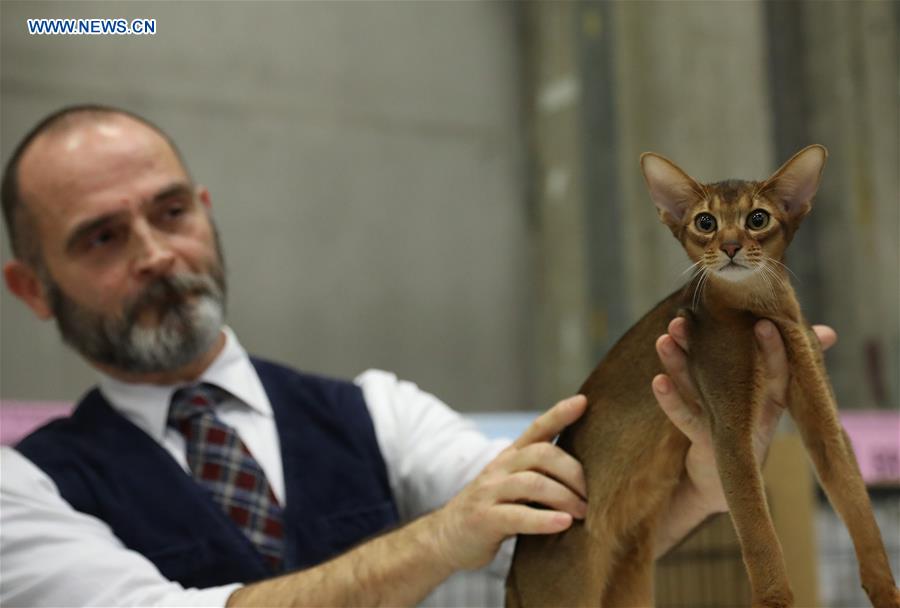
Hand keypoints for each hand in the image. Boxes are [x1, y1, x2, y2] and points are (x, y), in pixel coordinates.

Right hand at [431, 395, 588, 570]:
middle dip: (573, 472)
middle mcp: (499, 469)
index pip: (537, 429)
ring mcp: (489, 492)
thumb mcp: (512, 486)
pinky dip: (544, 520)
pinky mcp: (484, 519)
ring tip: (583, 513)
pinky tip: (563, 523)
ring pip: (533, 483)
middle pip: (541, 454)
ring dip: (564, 497)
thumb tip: (585, 475)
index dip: (559, 414)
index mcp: (509, 457)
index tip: (583, 401)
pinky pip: (518, 516)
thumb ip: (539, 475)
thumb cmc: (491, 511)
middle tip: (591, 496)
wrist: (446, 538)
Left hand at [652, 318, 836, 513]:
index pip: (777, 368)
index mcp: (770, 396)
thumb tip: (831, 331)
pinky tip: (658, 380)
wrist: (724, 484)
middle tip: (688, 319)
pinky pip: (685, 418)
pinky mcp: (706, 443)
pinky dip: (670, 400)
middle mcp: (753, 410)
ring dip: (680, 364)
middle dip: (715, 345)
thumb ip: (780, 359)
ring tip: (665, 338)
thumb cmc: (747, 423)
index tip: (763, 319)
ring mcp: (729, 426)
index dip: (772, 347)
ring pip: (702, 390)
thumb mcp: (763, 393)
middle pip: (735, 373)